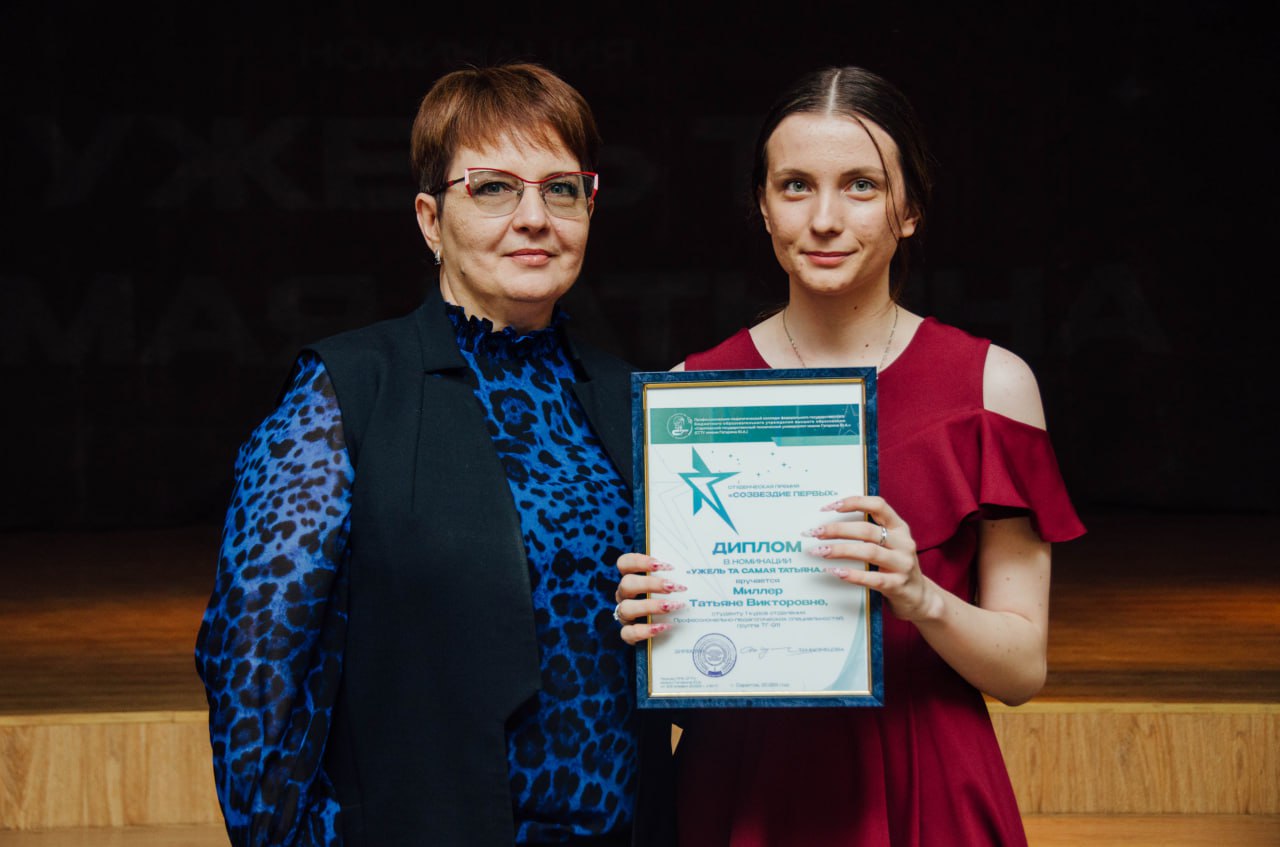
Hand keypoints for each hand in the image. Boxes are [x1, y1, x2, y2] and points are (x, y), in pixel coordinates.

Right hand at [613, 553, 686, 645]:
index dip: (639, 561)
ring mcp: (624, 615)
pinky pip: (628, 633)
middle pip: (626, 584)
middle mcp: (624, 596)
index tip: (662, 565)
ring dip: (651, 606)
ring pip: (626, 608)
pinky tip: (663, 627)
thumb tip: (695, 566)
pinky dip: (645, 630)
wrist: (667, 634)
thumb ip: (676, 576)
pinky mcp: (628, 634)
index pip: (624, 563)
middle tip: (673, 587)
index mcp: (632, 579)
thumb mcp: (671, 586)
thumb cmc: (670, 601)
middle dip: (651, 584)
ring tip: (672, 606)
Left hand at [805, 495, 938, 622]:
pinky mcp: (898, 585)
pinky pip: (873, 578)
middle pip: (867, 530)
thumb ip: (868, 533)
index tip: (830, 507)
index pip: (878, 505)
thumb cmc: (894, 567)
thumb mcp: (888, 545)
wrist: (920, 598)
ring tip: (820, 552)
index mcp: (899, 527)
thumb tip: (829, 524)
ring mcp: (903, 564)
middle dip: (838, 529)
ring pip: (869, 552)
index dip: (854, 502)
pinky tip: (835, 572)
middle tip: (815, 532)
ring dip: (841, 550)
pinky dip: (852, 574)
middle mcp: (903, 543)